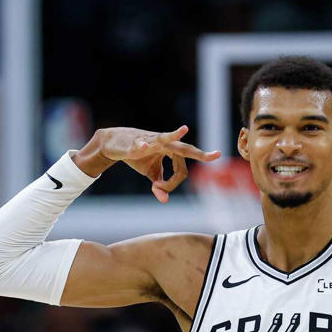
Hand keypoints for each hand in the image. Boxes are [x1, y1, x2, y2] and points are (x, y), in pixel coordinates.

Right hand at [96, 125, 220, 202]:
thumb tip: (165, 201)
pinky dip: (141, 146)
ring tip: (184, 129)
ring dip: (174, 136)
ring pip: (166, 140)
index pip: (181, 171)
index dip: (172, 184)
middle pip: (185, 149)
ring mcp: (151, 140)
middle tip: (217, 155)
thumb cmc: (138, 156)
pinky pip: (140, 144)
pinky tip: (144, 146)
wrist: (114, 144)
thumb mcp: (151, 173)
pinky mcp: (135, 141)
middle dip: (201, 154)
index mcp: (172, 151)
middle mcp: (166, 143)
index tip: (159, 190)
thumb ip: (160, 185)